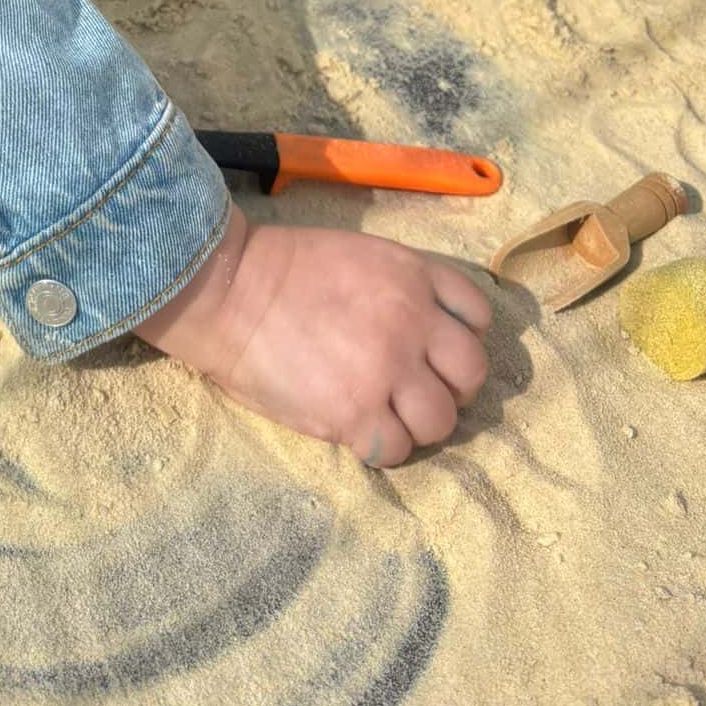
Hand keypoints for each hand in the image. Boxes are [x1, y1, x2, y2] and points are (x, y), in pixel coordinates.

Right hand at [135, 204, 491, 464]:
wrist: (228, 291)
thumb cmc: (280, 269)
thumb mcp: (359, 256)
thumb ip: (401, 288)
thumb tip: (424, 331)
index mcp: (413, 275)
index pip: (477, 315)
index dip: (459, 337)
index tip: (434, 349)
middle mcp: (413, 322)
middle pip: (472, 373)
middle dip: (448, 386)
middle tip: (413, 389)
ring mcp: (388, 370)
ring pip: (441, 421)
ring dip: (417, 423)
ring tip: (384, 416)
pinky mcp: (357, 413)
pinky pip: (397, 450)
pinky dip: (380, 447)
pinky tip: (355, 431)